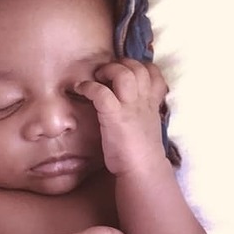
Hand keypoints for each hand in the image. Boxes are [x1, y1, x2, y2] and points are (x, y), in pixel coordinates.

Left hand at [75, 58, 167, 175]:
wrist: (143, 170)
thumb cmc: (141, 151)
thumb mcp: (147, 124)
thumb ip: (141, 110)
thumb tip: (127, 104)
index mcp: (151, 102)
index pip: (153, 72)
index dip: (139, 66)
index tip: (126, 71)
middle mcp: (143, 100)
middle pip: (138, 67)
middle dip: (121, 64)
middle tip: (106, 73)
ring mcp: (129, 107)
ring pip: (123, 74)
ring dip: (108, 70)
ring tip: (96, 77)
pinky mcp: (114, 116)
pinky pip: (101, 92)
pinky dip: (88, 87)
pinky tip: (80, 89)